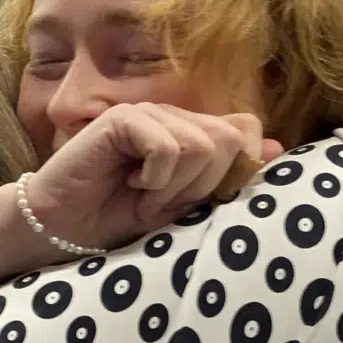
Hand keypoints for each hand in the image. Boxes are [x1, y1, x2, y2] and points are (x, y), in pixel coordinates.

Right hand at [24, 104, 282, 251]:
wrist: (66, 228)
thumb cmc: (122, 217)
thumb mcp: (186, 204)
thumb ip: (227, 175)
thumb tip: (277, 149)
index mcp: (193, 132)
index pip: (247, 131)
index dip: (232, 172)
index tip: (194, 199)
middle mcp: (175, 116)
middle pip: (229, 140)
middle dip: (202, 184)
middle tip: (163, 198)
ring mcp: (149, 113)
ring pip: (201, 146)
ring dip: (174, 186)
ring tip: (143, 192)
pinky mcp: (123, 119)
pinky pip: (168, 147)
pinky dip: (155, 178)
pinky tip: (130, 182)